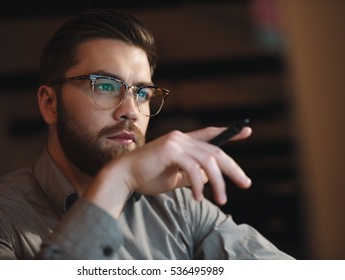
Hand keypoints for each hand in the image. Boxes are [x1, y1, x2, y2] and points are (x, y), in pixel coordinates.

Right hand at [106, 126, 251, 204]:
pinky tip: (198, 197)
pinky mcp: (170, 151)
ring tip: (222, 200)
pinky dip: (200, 185)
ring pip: (208, 161)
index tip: (246, 131)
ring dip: (218, 183)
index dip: (229, 132)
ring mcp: (176, 142)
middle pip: (215, 150)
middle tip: (245, 183)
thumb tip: (211, 178)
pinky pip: (194, 169)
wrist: (124, 176)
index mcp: (182, 141)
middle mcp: (181, 138)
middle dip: (233, 168)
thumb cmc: (148, 177)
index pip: (210, 134)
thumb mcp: (176, 177)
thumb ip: (193, 175)